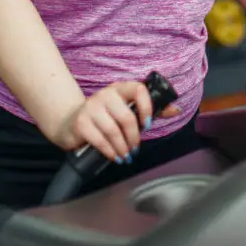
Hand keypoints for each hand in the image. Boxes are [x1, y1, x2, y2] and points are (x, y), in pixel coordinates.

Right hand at [51, 81, 179, 160]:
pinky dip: (110, 152)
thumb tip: (175, 110)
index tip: (147, 124)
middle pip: (127, 117)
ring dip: (123, 147)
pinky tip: (114, 156)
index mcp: (119, 88)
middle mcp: (105, 95)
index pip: (138, 89)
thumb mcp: (126, 110)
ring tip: (126, 155)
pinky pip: (100, 140)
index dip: (147, 107)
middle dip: (134, 137)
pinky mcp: (81, 123)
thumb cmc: (105, 117)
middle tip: (135, 148)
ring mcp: (91, 108)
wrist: (70, 122)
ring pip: (114, 131)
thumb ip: (150, 110)